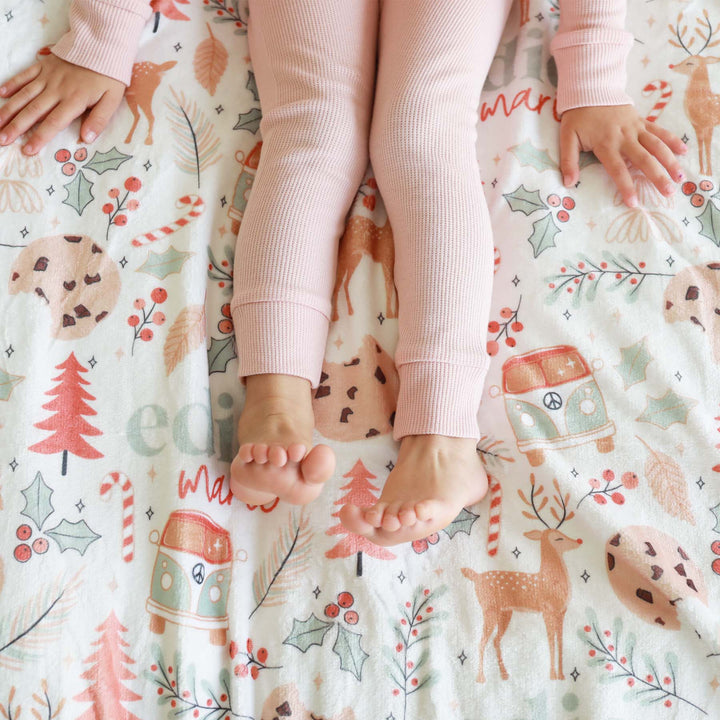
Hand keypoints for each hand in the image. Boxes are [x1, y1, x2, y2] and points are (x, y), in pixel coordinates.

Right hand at [0, 53, 125, 154]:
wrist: (102, 45)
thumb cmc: (109, 76)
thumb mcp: (112, 100)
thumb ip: (99, 120)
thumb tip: (87, 139)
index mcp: (74, 100)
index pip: (53, 123)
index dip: (40, 137)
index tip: (27, 150)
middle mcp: (56, 89)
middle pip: (33, 111)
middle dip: (16, 127)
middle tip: (2, 140)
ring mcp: (48, 77)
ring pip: (25, 95)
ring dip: (9, 109)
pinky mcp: (44, 66)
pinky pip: (25, 75)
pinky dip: (12, 84)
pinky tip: (0, 94)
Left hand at [559, 104, 687, 206]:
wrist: (590, 89)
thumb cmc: (577, 117)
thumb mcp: (567, 138)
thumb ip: (569, 161)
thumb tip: (569, 183)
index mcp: (606, 143)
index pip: (618, 170)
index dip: (627, 187)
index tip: (634, 203)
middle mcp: (624, 136)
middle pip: (644, 159)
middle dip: (657, 177)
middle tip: (668, 193)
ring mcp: (635, 128)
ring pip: (656, 146)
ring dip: (670, 161)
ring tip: (680, 178)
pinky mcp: (641, 121)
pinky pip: (659, 131)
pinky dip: (672, 140)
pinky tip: (684, 151)